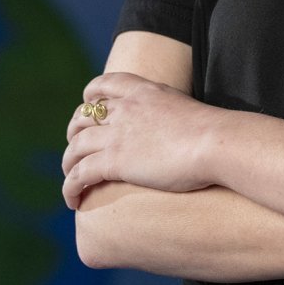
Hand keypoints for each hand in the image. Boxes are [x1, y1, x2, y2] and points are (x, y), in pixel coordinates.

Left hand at [62, 72, 225, 209]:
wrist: (215, 143)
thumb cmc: (214, 133)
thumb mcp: (188, 110)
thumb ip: (174, 115)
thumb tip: (184, 130)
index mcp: (143, 92)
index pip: (104, 84)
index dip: (90, 95)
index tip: (86, 103)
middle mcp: (124, 109)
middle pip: (83, 116)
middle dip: (74, 132)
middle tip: (76, 148)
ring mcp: (117, 134)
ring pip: (76, 147)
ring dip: (68, 163)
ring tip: (70, 179)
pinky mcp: (114, 161)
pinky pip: (79, 174)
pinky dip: (70, 187)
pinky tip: (72, 201)